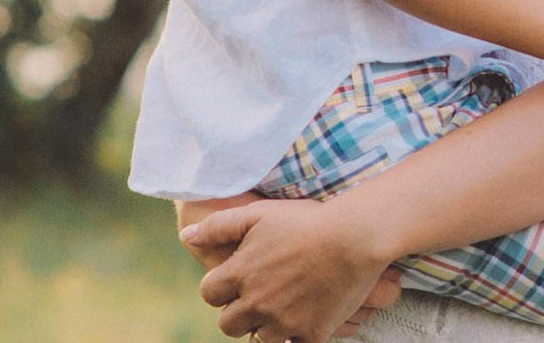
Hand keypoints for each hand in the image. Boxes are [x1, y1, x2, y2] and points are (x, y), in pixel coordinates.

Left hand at [184, 198, 390, 342]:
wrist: (356, 236)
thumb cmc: (308, 220)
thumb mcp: (260, 213)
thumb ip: (219, 225)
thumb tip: (186, 236)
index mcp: (239, 275)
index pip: (209, 293)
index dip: (222, 286)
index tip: (240, 277)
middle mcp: (255, 303)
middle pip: (228, 324)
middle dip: (240, 311)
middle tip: (262, 295)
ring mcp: (282, 322)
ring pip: (258, 339)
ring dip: (266, 326)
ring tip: (284, 308)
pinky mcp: (310, 333)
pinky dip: (296, 335)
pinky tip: (306, 319)